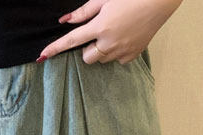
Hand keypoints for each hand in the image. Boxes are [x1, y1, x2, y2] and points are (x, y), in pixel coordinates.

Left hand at [36, 0, 182, 64]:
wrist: (160, 1)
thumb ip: (83, 12)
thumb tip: (65, 20)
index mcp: (100, 27)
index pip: (71, 41)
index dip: (55, 48)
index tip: (42, 56)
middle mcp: (110, 43)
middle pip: (87, 57)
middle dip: (87, 48)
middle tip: (96, 33)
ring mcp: (122, 51)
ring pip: (101, 59)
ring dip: (101, 50)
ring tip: (112, 34)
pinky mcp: (133, 55)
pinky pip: (117, 60)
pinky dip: (116, 52)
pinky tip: (123, 38)